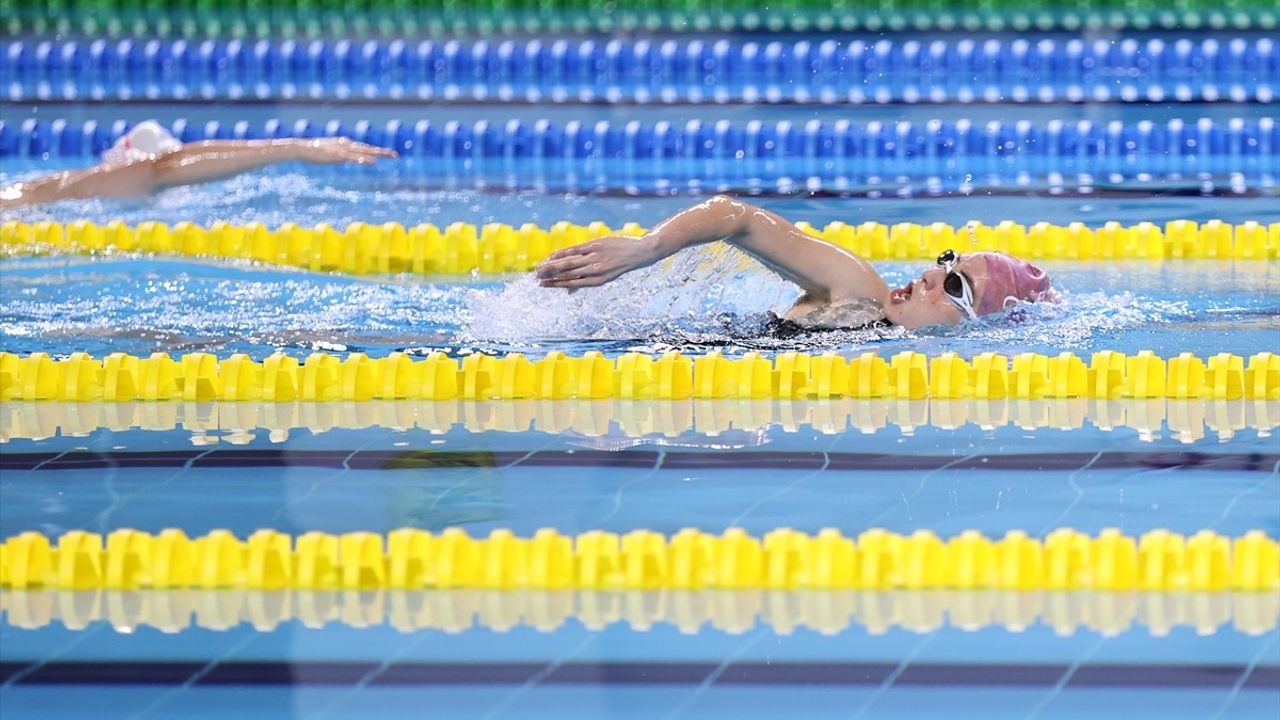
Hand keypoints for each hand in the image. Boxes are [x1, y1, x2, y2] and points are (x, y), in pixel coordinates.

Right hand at [300, 137, 397, 164]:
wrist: (301, 148)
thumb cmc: (314, 151)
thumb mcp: (330, 152)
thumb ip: (339, 154)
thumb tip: (345, 157)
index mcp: (345, 144)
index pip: (364, 147)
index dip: (376, 151)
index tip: (387, 154)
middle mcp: (347, 144)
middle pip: (368, 148)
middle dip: (382, 152)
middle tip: (396, 156)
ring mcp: (343, 150)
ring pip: (364, 152)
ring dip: (377, 154)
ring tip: (389, 157)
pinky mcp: (338, 156)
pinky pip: (354, 158)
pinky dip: (364, 159)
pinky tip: (373, 162)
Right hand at [535, 235, 661, 287]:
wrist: (639, 253)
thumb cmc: (619, 265)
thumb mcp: (605, 277)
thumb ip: (586, 282)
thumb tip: (568, 292)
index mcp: (597, 282)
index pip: (571, 284)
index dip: (555, 284)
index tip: (541, 285)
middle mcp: (595, 271)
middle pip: (567, 274)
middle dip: (550, 275)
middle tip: (535, 276)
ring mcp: (595, 258)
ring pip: (569, 263)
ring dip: (552, 265)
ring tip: (539, 267)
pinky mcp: (596, 245)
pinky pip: (575, 250)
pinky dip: (562, 253)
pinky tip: (552, 255)